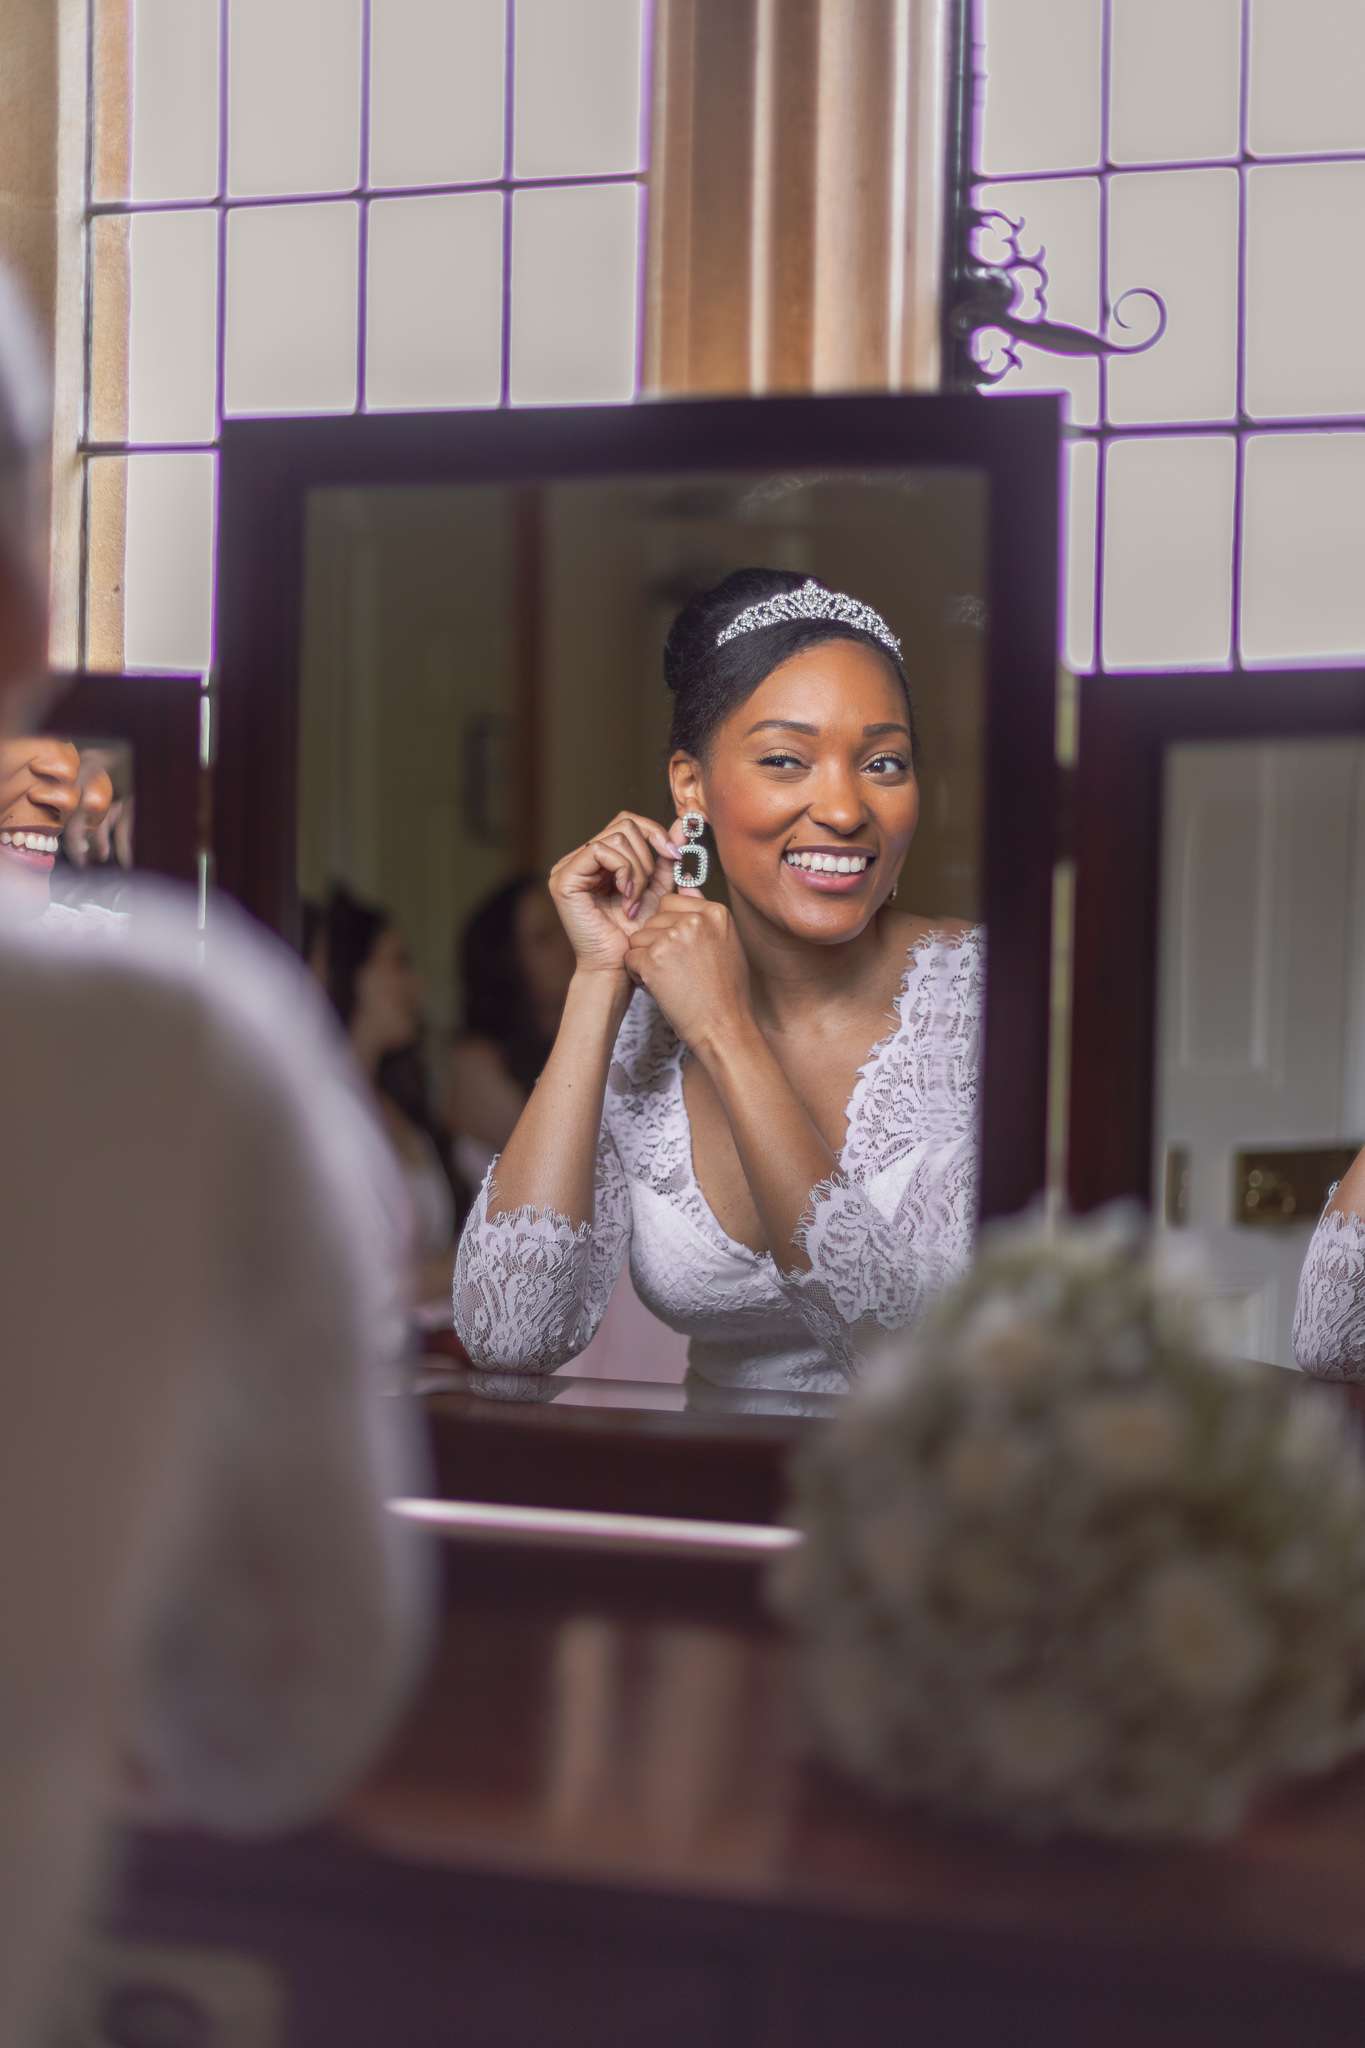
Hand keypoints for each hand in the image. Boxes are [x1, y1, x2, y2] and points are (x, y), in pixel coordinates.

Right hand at [549, 812, 679, 976]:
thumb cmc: (636, 935)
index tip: (676, 855)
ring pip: (616, 836)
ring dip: (637, 870)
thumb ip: (666, 858)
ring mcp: (568, 867)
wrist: (620, 968)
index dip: (654, 833)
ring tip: (636, 900)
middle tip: (647, 890)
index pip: (628, 823)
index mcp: (599, 859)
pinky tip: (627, 898)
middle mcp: (580, 858)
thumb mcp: (658, 889)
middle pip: (624, 824)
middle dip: (647, 856)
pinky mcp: (563, 878)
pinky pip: (600, 851)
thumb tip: (682, 825)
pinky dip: (623, 871)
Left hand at [624, 893, 751, 1052]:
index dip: (670, 927)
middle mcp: (695, 919)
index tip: (683, 951)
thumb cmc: (726, 991)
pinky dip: (638, 976)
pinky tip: (659, 988)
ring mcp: (673, 938)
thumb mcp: (725, 942)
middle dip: (656, 943)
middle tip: (677, 970)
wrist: (724, 1027)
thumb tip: (684, 878)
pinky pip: (630, 958)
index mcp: (715, 912)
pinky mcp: (653, 959)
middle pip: (653, 919)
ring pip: (638, 938)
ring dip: (646, 959)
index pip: (671, 902)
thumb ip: (702, 911)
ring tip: (669, 980)